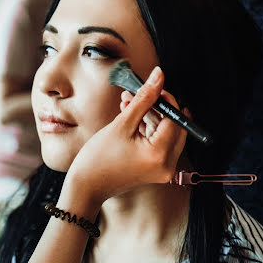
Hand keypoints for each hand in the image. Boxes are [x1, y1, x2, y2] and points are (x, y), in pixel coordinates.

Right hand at [61, 67, 186, 211]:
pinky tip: (131, 116)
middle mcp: (167, 165)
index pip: (175, 119)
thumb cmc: (99, 158)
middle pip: (176, 126)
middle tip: (143, 93)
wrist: (87, 187)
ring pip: (166, 133)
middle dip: (159, 107)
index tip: (153, 86)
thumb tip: (159, 76)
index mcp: (160, 154)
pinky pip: (159, 143)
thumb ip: (143, 99)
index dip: (166, 99)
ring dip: (151, 116)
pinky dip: (148, 129)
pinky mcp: (155, 169)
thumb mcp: (122, 124)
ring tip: (129, 102)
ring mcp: (163, 169)